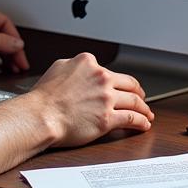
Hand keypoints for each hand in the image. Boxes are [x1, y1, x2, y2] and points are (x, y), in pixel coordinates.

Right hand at [31, 53, 153, 147]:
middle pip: (129, 84)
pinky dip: (141, 121)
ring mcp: (106, 98)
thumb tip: (80, 68)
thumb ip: (73, 65)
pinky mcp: (108, 118)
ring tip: (146, 113)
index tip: (119, 86)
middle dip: (138, 91)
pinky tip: (144, 123)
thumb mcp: (57, 68)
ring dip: (143, 107)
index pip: (109, 70)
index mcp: (88, 63)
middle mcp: (100, 77)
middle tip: (141, 97)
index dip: (117, 80)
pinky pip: (132, 119)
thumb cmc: (44, 97)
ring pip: (134, 101)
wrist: (40, 116)